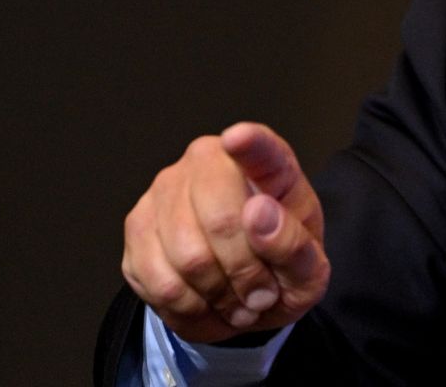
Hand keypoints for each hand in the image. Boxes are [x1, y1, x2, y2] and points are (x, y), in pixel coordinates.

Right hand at [121, 122, 329, 342]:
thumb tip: (259, 214)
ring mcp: (166, 188)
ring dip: (217, 296)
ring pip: (187, 258)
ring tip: (236, 301)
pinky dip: (188, 308)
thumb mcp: (308, 270)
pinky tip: (206, 304)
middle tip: (261, 295)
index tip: (240, 138)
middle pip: (221, 221)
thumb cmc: (279, 267)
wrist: (245, 292)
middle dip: (244, 273)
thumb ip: (293, 244)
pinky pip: (158, 282)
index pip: (260, 147)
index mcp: (268, 165)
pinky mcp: (137, 225)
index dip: (249, 143)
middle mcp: (209, 161)